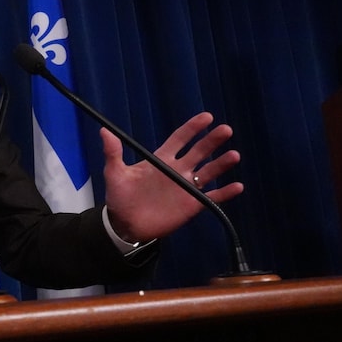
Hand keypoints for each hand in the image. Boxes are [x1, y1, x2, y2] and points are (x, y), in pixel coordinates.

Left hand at [102, 112, 243, 243]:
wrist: (125, 224)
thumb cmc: (120, 196)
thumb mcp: (114, 173)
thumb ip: (112, 152)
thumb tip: (104, 130)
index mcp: (161, 159)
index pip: (180, 139)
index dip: (193, 128)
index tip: (207, 117)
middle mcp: (178, 170)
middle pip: (199, 151)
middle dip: (212, 141)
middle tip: (225, 130)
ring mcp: (186, 187)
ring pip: (209, 172)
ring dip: (221, 164)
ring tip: (234, 155)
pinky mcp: (192, 204)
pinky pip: (212, 197)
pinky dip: (225, 193)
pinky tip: (237, 186)